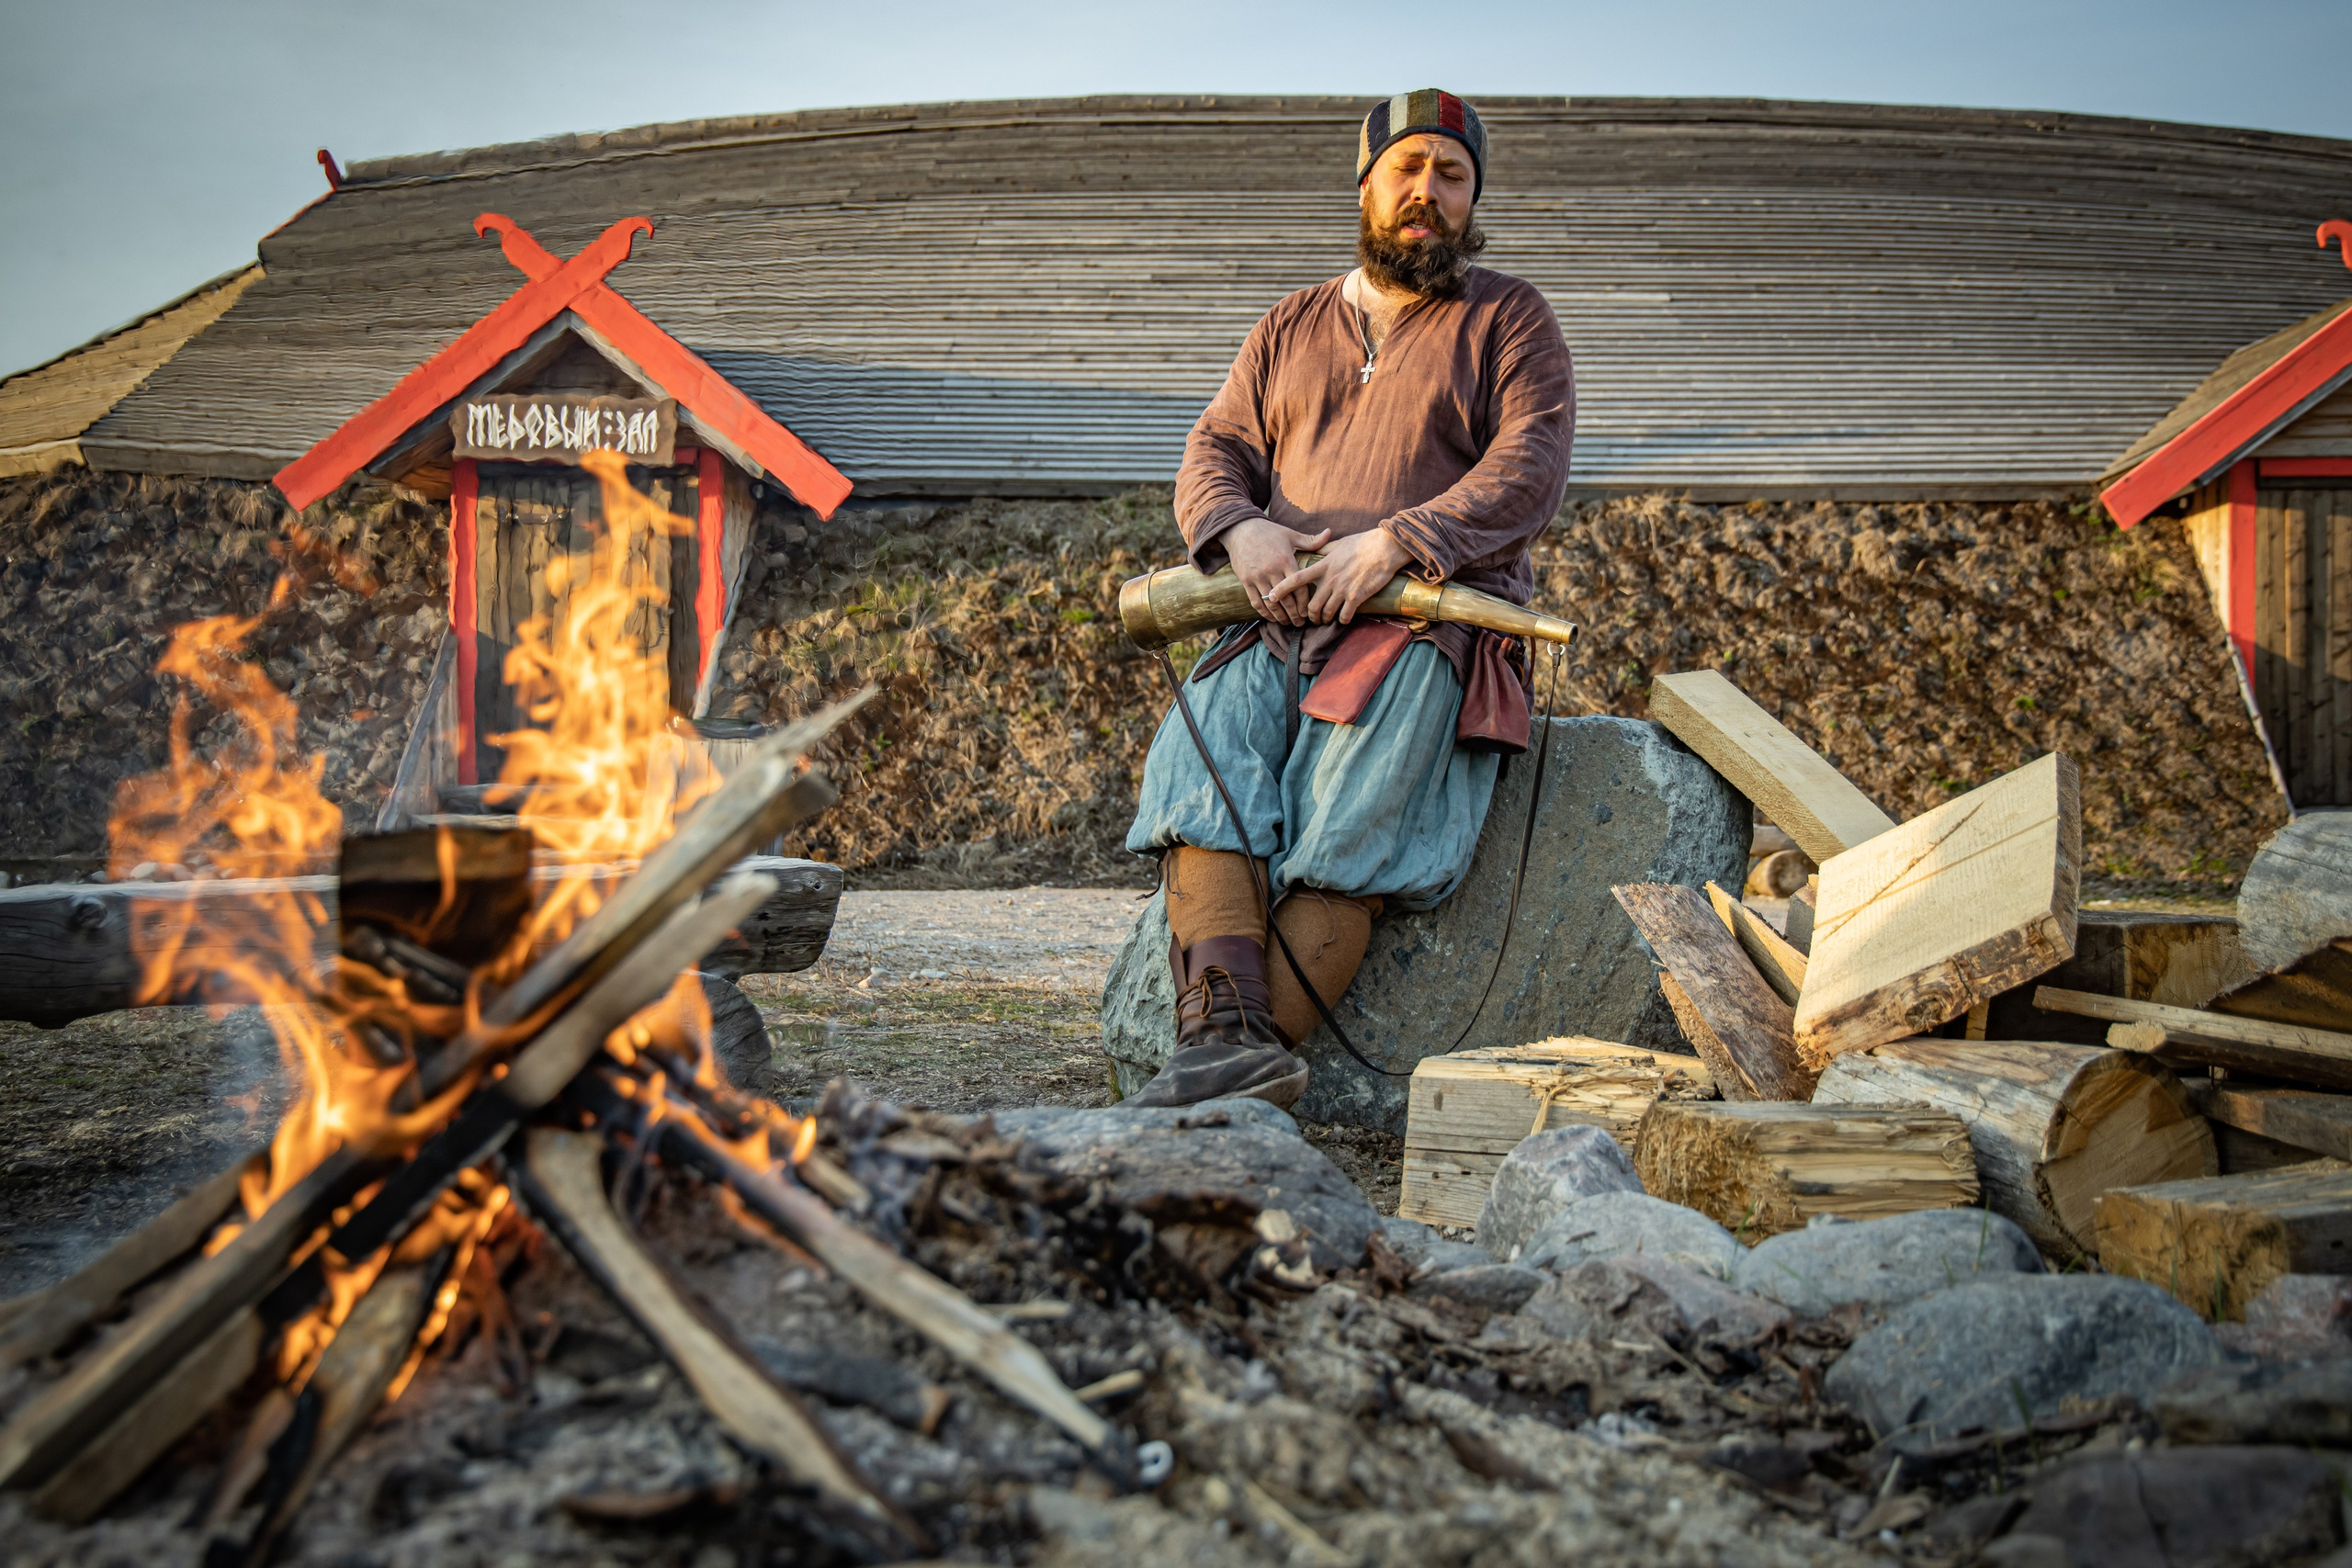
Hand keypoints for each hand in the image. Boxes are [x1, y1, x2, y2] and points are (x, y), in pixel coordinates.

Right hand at [1222, 515, 1331, 626]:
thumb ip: (1310, 540)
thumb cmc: (1268, 532)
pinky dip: (1264, 613)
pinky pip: (1256, 601)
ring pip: (1271, 603)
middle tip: (1300, 623)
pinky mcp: (1246, 580)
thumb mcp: (1290, 534)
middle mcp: (1271, 570)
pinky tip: (1271, 618)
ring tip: (1287, 623)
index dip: (1304, 603)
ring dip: (1280, 616)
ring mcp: (1257, 577)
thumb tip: (1329, 533)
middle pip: (1286, 599)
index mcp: (1285, 560)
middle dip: (1294, 614)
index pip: (1299, 587)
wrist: (1241, 529)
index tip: (1308, 611)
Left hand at [1271, 528, 1415, 623]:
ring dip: (1325, 620)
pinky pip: (1344, 616)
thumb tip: (1318, 548)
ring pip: (1326, 613)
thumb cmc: (1364, 543)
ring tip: (1327, 620)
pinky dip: (1342, 620)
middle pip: (1311, 605)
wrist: (1385, 547)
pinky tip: (1344, 619)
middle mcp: (1330, 578)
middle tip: (1312, 618)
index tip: (1271, 596)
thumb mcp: (1340, 543)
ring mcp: (1343, 589)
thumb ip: (1325, 549)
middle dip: (1309, 616)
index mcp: (1324, 565)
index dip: (1282, 589)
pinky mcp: (1357, 596)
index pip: (1297, 578)